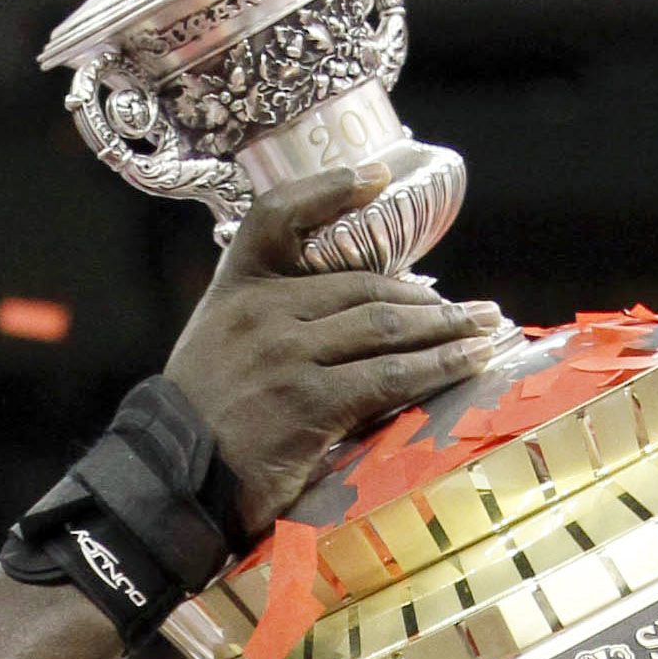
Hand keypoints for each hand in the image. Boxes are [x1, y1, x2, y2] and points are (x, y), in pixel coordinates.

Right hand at [160, 165, 501, 538]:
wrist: (172, 482)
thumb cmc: (205, 420)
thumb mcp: (220, 345)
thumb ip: (271, 319)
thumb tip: (358, 313)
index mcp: (235, 289)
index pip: (279, 216)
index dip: (330, 188)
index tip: (378, 177)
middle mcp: (261, 311)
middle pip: (362, 285)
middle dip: (427, 297)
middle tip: (473, 309)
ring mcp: (286, 355)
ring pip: (385, 325)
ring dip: (447, 327)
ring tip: (485, 329)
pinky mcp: (309, 401)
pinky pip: (390, 376)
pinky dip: (439, 367)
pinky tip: (469, 362)